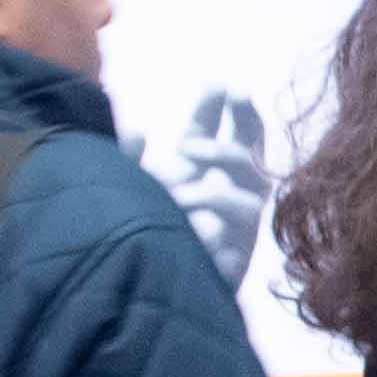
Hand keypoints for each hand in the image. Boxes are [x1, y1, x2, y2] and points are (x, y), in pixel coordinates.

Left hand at [131, 89, 274, 292]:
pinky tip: (192, 232)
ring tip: (178, 196)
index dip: (221, 107)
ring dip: (210, 192)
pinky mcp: (235, 257)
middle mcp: (227, 191)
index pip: (216, 130)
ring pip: (242, 197)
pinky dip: (209, 232)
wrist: (157, 290)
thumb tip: (135, 130)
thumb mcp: (134, 188)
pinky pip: (230, 239)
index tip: (221, 86)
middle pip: (247, 155)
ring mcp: (237, 225)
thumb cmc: (148, 233)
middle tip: (193, 142)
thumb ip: (129, 159)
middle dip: (234, 137)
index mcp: (201, 169)